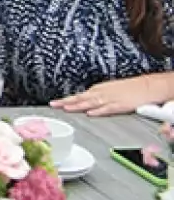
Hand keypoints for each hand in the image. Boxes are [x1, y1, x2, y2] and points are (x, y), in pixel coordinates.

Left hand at [50, 74, 165, 116]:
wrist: (146, 86)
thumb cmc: (127, 89)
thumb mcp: (108, 90)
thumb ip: (96, 96)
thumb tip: (85, 103)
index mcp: (97, 90)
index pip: (78, 96)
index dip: (65, 100)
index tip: (53, 103)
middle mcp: (100, 93)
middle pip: (80, 98)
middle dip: (66, 102)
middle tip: (53, 105)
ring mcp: (110, 99)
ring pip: (90, 103)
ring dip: (78, 106)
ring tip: (66, 108)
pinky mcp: (120, 105)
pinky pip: (107, 108)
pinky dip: (98, 111)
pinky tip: (90, 113)